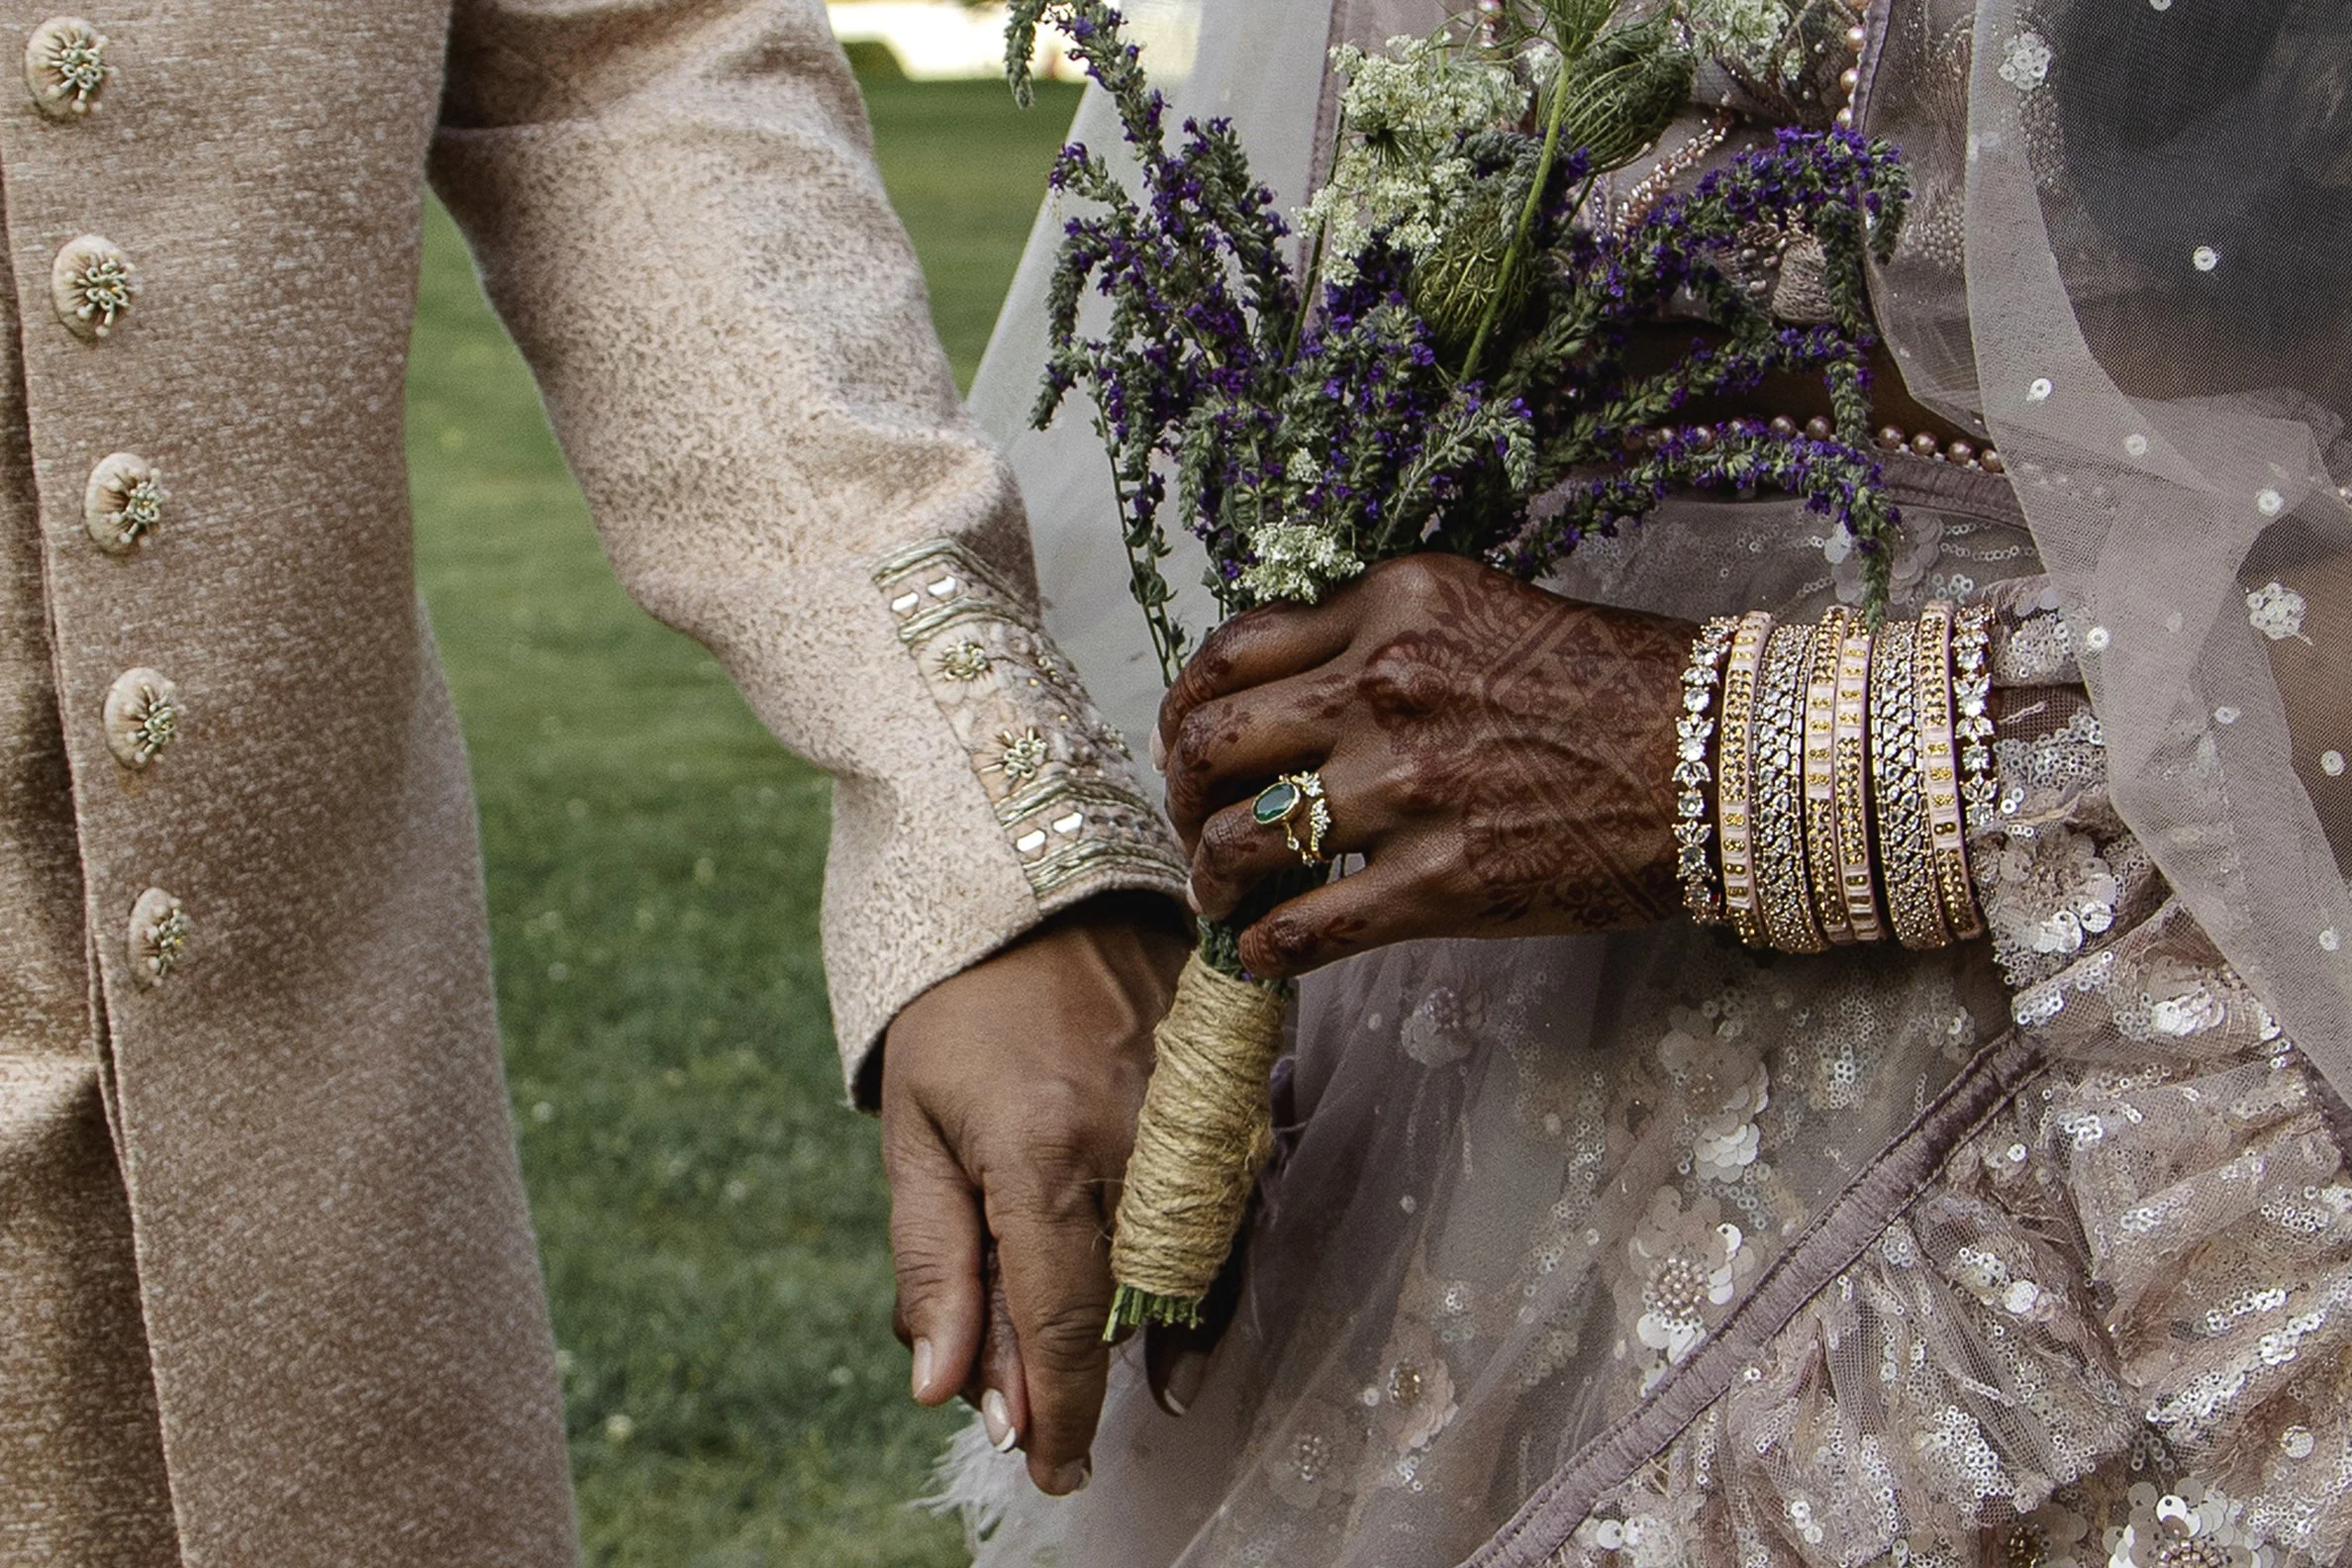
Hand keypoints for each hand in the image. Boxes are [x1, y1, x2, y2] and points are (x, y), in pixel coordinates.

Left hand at [881, 892, 1187, 1492]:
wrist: (1032, 876)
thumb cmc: (954, 1008)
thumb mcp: (915, 1132)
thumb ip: (933, 1262)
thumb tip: (942, 1390)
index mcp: (1042, 1153)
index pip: (1062, 1324)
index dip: (1059, 1414)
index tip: (1050, 1473)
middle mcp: (1134, 1140)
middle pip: (1133, 1309)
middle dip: (1096, 1381)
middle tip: (1058, 1426)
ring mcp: (1196, 1112)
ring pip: (1198, 1265)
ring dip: (1161, 1334)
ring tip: (1134, 1381)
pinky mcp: (1232, 1085)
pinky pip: (1238, 1203)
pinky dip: (1210, 1265)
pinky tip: (1187, 1301)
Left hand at [1157, 553, 1690, 977]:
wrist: (1720, 761)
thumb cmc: (1613, 682)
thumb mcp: (1481, 609)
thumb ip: (1378, 637)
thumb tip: (1279, 697)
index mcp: (1393, 607)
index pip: (1233, 653)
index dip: (1187, 709)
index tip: (1184, 743)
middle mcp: (1385, 688)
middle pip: (1215, 746)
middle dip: (1183, 794)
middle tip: (1191, 823)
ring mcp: (1408, 790)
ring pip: (1243, 841)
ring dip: (1210, 875)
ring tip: (1216, 894)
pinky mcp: (1440, 884)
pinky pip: (1306, 928)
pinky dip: (1264, 946)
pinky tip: (1261, 949)